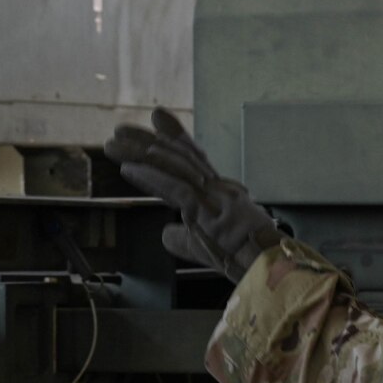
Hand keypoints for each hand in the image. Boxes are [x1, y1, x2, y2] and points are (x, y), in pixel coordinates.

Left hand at [105, 108, 282, 281]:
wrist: (267, 264)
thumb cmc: (244, 257)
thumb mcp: (205, 246)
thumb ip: (182, 238)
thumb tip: (164, 233)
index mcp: (217, 191)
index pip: (191, 157)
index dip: (173, 135)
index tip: (157, 118)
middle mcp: (214, 185)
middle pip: (176, 155)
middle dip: (146, 139)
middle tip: (120, 128)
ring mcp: (212, 195)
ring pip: (173, 166)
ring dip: (139, 153)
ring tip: (114, 143)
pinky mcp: (207, 209)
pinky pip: (175, 188)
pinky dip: (151, 177)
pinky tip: (129, 168)